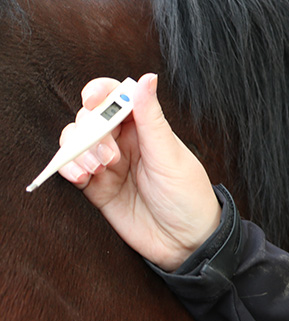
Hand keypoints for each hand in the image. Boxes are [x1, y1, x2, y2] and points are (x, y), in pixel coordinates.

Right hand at [59, 73, 220, 271]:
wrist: (186, 242)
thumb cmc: (188, 196)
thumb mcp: (170, 155)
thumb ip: (151, 118)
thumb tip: (147, 78)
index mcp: (145, 127)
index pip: (115, 97)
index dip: (100, 92)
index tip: (93, 98)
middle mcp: (124, 142)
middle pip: (90, 119)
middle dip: (90, 131)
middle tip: (110, 156)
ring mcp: (109, 165)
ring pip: (76, 143)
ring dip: (78, 151)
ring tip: (97, 170)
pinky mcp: (97, 189)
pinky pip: (72, 170)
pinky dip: (69, 169)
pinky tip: (80, 176)